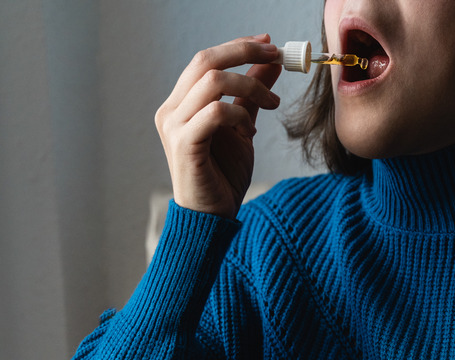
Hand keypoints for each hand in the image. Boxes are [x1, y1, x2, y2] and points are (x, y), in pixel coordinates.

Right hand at [155, 34, 282, 218]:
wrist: (212, 216)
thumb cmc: (223, 174)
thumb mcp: (243, 126)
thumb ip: (252, 94)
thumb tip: (271, 62)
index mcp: (181, 103)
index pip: (205, 60)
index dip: (237, 46)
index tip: (269, 43)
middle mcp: (171, 110)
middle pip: (206, 61)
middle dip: (245, 52)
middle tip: (277, 56)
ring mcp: (174, 126)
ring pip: (213, 81)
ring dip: (251, 85)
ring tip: (271, 104)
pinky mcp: (184, 144)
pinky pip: (215, 112)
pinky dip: (239, 114)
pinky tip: (250, 130)